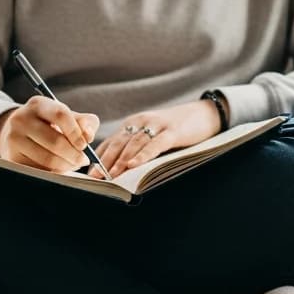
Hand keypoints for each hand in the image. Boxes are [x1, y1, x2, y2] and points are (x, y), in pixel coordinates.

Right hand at [0, 96, 99, 173]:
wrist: (14, 132)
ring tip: (73, 164)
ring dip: (66, 166)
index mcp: (38, 104)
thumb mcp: (64, 115)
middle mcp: (21, 119)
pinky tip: (58, 168)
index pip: (61, 115)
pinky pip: (39, 170)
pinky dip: (54, 172)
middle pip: (55, 142)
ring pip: (48, 160)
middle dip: (74, 155)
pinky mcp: (11, 157)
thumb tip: (88, 135)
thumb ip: (83, 122)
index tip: (85, 145)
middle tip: (83, 160)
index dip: (76, 133)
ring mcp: (13, 139)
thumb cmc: (47, 124)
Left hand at [89, 100, 221, 178]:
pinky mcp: (172, 131)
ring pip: (133, 144)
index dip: (99, 158)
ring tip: (111, 175)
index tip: (89, 175)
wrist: (204, 115)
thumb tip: (116, 170)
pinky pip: (154, 145)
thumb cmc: (175, 130)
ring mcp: (156, 125)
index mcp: (132, 124)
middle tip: (95, 178)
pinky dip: (142, 156)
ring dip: (120, 160)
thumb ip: (135, 147)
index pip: (111, 142)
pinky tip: (133, 165)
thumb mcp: (151, 136)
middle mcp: (140, 122)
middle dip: (104, 162)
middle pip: (118, 143)